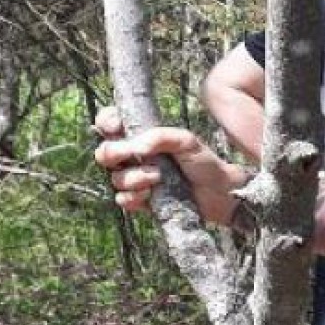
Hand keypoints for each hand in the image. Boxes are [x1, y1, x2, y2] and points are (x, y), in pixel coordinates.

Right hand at [91, 105, 247, 224]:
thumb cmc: (203, 162)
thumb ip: (160, 137)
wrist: (220, 192)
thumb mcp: (186, 141)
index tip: (115, 127)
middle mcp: (134, 158)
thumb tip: (134, 147)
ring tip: (158, 177)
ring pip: (116, 178)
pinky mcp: (141, 201)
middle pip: (104, 153)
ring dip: (134, 177)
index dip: (106, 123)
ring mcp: (137, 180)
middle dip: (111, 153)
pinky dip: (134, 197)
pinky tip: (151, 195)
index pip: (111, 124)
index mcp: (142, 137)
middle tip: (128, 155)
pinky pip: (123, 200)